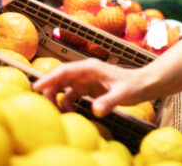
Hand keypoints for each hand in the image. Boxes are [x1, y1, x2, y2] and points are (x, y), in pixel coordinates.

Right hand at [33, 59, 151, 116]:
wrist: (145, 84)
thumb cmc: (135, 85)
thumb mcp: (122, 94)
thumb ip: (108, 101)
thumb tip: (95, 111)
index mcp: (90, 67)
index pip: (64, 71)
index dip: (49, 78)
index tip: (36, 87)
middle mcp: (85, 72)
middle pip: (60, 79)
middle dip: (49, 90)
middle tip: (45, 106)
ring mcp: (86, 80)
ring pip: (63, 87)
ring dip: (57, 98)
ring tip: (56, 113)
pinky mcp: (88, 89)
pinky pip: (71, 95)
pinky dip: (67, 104)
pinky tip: (71, 113)